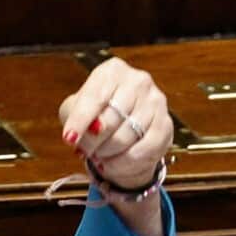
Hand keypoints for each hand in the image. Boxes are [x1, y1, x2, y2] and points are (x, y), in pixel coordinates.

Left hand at [58, 58, 170, 188]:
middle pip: (112, 118)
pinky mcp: (166, 124)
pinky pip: (144, 150)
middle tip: (86, 150)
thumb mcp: (75, 109)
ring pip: (127, 136)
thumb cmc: (95, 113)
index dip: (81, 121)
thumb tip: (77, 136)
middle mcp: (138, 81)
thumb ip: (73, 117)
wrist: (122, 124)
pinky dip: (124, 162)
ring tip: (99, 155)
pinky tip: (112, 163)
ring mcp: (156, 102)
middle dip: (93, 141)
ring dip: (107, 153)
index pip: (95, 97)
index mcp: (112, 71)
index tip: (69, 139)